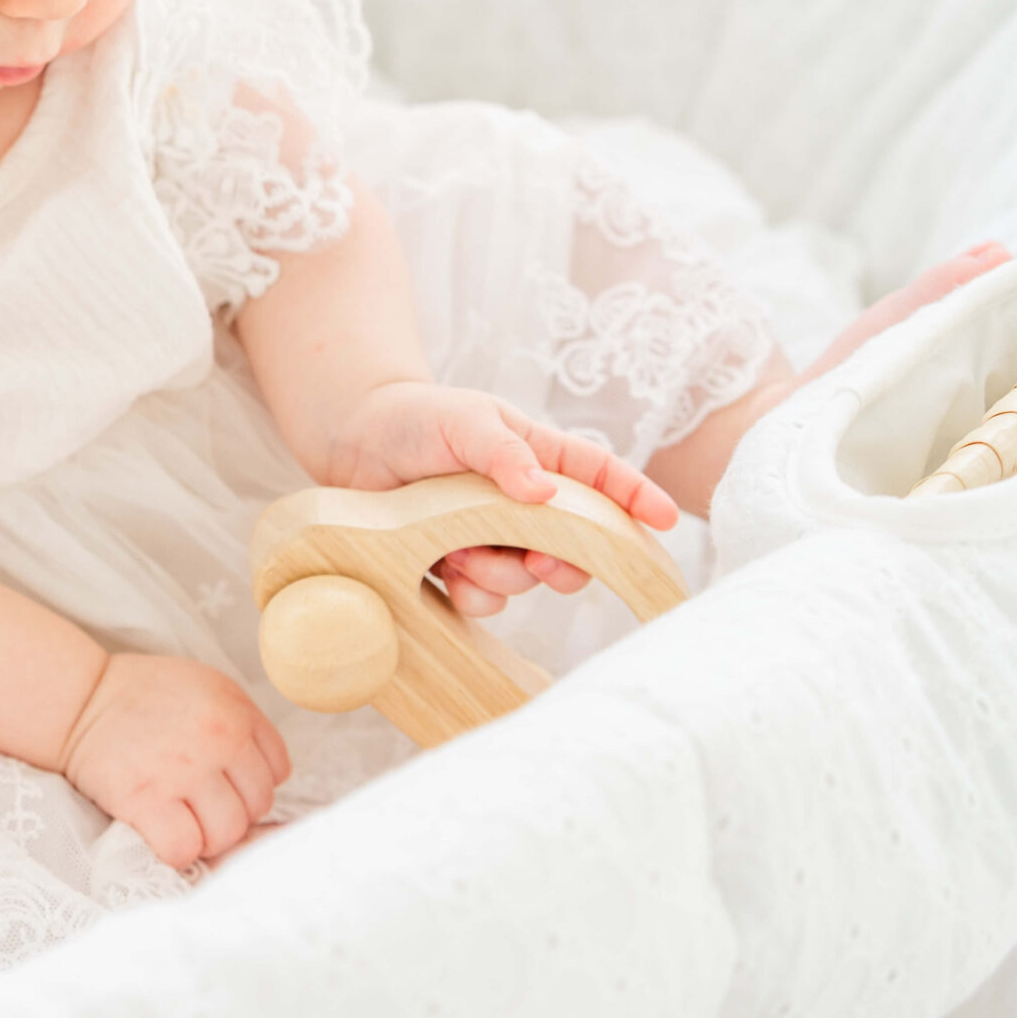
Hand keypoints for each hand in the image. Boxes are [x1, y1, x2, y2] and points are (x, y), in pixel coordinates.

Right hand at [58, 652, 290, 869]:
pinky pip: (186, 849)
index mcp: (234, 708)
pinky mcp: (145, 799)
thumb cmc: (141, 696)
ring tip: (180, 816)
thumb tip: (270, 777)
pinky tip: (160, 830)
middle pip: (257, 806)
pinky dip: (176, 848)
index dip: (249, 781)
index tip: (222, 779)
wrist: (78, 699)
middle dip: (230, 810)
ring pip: (227, 833)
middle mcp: (217, 738)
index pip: (277, 771)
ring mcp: (182, 770)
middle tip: (197, 800)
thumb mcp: (204, 686)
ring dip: (206, 834)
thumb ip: (243, 722)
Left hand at [321, 380, 678, 617]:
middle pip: (575, 547)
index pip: (602, 477)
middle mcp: (525, 504)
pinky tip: (444, 571)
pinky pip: (485, 601)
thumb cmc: (414, 417)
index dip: (637, 499)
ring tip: (458, 550)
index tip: (666, 521)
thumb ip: (502, 451)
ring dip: (500, 574)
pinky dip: (469, 593)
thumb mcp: (463, 419)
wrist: (350, 441)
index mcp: (540, 458)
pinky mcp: (458, 566)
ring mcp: (492, 537)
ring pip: (527, 580)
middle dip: (564, 562)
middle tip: (537, 559)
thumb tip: (542, 491)